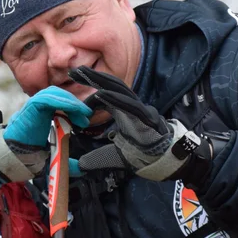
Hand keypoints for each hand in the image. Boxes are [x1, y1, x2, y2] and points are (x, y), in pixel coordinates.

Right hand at [0, 87, 90, 186]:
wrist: (12, 159)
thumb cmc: (28, 157)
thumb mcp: (54, 156)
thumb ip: (67, 160)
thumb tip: (81, 167)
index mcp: (44, 115)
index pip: (61, 101)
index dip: (74, 107)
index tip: (85, 119)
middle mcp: (38, 108)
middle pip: (58, 94)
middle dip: (74, 103)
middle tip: (85, 116)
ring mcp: (32, 107)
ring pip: (53, 93)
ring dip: (70, 102)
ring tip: (81, 114)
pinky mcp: (29, 108)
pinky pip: (45, 99)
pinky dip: (60, 102)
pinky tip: (71, 110)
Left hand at [68, 66, 190, 180]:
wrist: (164, 162)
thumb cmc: (142, 155)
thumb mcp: (111, 157)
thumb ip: (94, 159)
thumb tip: (75, 166)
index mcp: (122, 112)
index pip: (105, 96)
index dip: (90, 97)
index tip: (73, 104)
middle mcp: (130, 107)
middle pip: (110, 86)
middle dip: (92, 77)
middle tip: (73, 71)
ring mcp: (139, 110)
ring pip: (120, 89)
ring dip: (101, 80)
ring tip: (84, 73)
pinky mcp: (146, 117)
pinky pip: (130, 105)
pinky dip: (115, 98)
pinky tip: (101, 93)